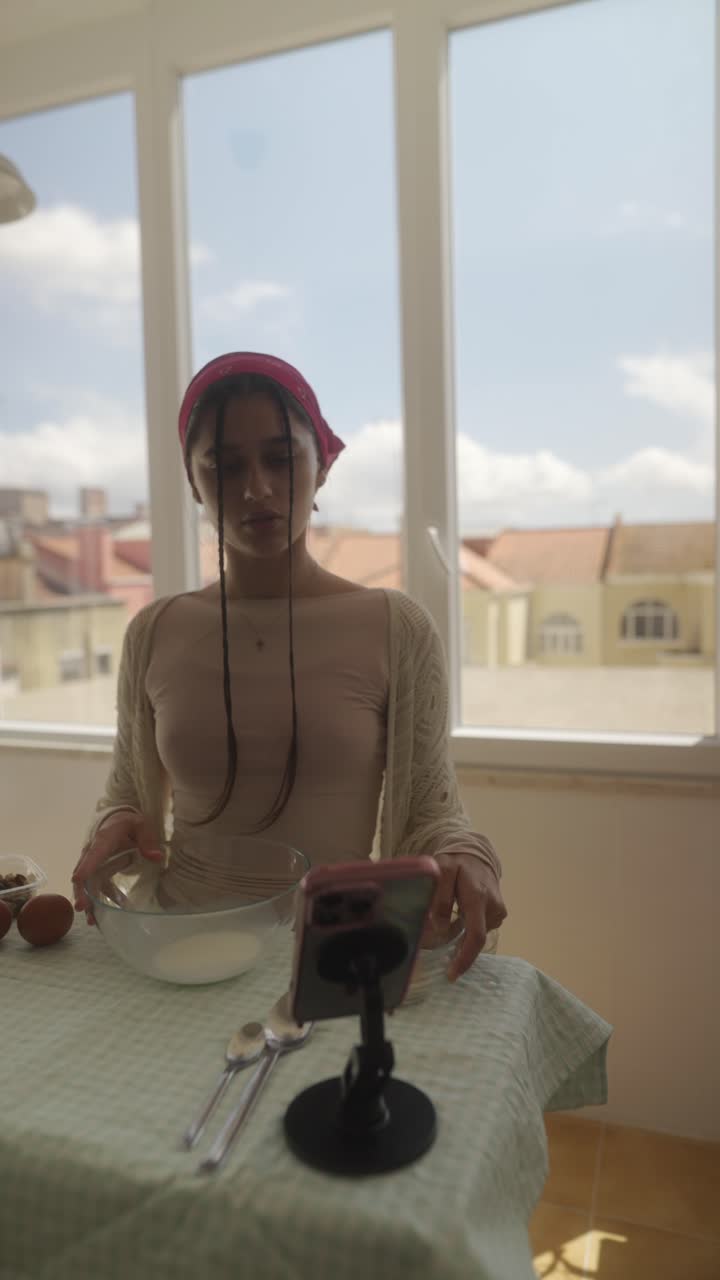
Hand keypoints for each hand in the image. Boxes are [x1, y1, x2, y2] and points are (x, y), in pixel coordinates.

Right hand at [72, 812, 163, 923]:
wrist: (116, 820)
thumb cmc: (127, 822)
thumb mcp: (139, 824)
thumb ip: (147, 839)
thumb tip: (156, 857)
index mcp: (103, 840)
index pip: (92, 855)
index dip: (85, 867)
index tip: (77, 880)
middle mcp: (93, 853)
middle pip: (84, 874)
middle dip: (81, 892)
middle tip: (81, 908)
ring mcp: (94, 863)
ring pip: (88, 885)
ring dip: (90, 902)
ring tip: (93, 921)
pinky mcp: (99, 871)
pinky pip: (99, 887)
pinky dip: (104, 899)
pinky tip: (114, 910)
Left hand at [431, 853, 507, 980]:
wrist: (476, 854)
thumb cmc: (457, 862)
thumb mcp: (443, 871)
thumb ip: (441, 898)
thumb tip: (439, 927)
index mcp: (478, 897)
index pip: (475, 935)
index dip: (465, 958)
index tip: (452, 974)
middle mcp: (493, 907)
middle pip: (475, 938)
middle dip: (459, 949)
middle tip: (441, 948)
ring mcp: (498, 911)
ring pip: (476, 933)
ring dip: (461, 935)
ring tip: (448, 920)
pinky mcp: (498, 913)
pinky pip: (480, 928)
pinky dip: (468, 928)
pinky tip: (459, 917)